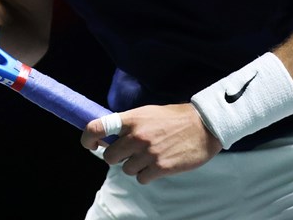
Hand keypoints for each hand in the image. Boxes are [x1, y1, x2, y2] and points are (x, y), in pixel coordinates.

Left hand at [80, 103, 222, 183]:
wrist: (204, 126)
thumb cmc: (174, 118)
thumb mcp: (148, 113)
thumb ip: (129, 124)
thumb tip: (108, 137)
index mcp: (132, 119)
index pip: (98, 127)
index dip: (88, 138)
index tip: (90, 144)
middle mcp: (137, 135)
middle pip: (109, 156)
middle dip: (116, 157)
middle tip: (129, 153)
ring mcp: (148, 152)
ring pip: (125, 169)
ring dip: (134, 166)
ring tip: (150, 156)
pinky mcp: (160, 167)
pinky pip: (141, 178)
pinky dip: (146, 175)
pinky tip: (158, 165)